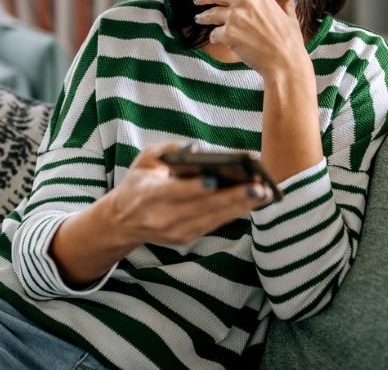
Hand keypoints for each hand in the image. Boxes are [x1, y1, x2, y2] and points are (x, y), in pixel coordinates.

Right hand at [105, 141, 272, 247]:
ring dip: (241, 207)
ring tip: (264, 193)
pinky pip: (214, 225)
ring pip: (213, 219)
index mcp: (148, 196)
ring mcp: (175, 232)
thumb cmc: (139, 183)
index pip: (175, 192)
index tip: (215, 179)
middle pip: (203, 208)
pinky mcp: (186, 239)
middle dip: (233, 198)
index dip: (195, 188)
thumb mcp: (145, 159)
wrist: (122, 222)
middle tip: (259, 187)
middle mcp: (162, 218)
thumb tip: (196, 147)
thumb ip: (169, 149)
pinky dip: (234, 213)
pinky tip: (252, 202)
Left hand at [193, 0, 306, 75]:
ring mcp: (236, 16)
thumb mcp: (290, 19)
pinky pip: (214, 33)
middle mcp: (246, 0)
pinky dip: (214, 37)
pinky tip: (216, 39)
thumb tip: (291, 2)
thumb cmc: (289, 42)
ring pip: (211, 13)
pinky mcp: (229, 33)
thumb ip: (287, 8)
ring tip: (199, 19)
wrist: (285, 62)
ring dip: (203, 16)